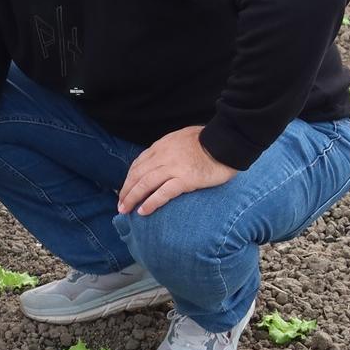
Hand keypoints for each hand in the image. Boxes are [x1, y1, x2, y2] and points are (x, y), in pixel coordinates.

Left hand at [118, 125, 236, 215]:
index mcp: (162, 145)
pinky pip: (163, 193)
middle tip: (120, 204)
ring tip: (125, 210)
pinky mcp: (186, 179)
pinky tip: (143, 211)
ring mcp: (174, 167)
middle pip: (137, 174)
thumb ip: (170, 148)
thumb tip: (162, 160)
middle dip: (126, 190)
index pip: (138, 163)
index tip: (125, 189)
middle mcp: (164, 155)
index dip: (129, 178)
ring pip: (145, 184)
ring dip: (132, 198)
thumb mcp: (183, 138)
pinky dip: (151, 202)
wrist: (229, 140)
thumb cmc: (210, 141)